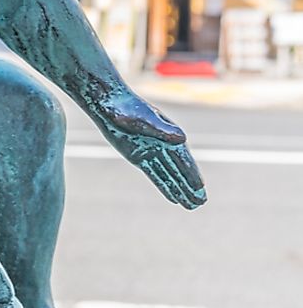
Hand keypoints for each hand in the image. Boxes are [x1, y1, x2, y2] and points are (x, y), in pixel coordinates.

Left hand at [94, 92, 206, 209]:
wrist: (107, 102)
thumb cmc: (126, 107)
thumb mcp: (143, 118)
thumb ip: (161, 129)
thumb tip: (182, 139)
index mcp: (168, 134)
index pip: (182, 159)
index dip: (191, 174)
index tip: (200, 188)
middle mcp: (163, 145)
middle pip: (179, 170)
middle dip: (189, 187)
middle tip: (201, 202)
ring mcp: (151, 151)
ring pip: (169, 175)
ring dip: (179, 190)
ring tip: (191, 205)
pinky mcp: (138, 156)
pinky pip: (155, 174)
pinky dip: (164, 186)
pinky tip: (172, 196)